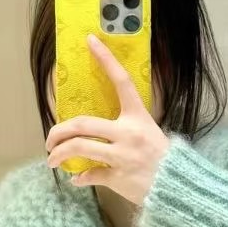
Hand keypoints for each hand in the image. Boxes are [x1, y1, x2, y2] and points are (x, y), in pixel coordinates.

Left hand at [46, 35, 170, 206]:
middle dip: (59, 131)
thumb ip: (124, 126)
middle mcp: (128, 133)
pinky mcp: (118, 177)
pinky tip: (76, 178)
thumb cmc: (161, 156)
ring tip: (52, 159)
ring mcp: (122, 156)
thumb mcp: (147, 131)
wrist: (177, 185)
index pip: (121, 81)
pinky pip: (90, 174)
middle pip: (82, 124)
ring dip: (59, 154)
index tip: (90, 41)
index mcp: (138, 116)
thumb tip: (96, 126)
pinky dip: (80, 177)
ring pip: (79, 148)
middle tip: (49, 139)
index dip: (106, 59)